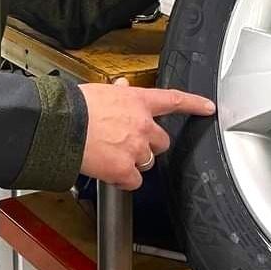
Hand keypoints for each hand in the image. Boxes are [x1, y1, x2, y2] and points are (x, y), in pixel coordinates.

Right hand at [79, 77, 214, 190]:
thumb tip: (122, 88)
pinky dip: (124, 180)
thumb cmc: (75, 106)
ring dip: (135, 161)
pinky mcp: (125, 169)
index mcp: (137, 101)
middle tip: (130, 143)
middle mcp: (142, 124)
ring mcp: (136, 148)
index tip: (208, 108)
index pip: (174, 100)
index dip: (194, 104)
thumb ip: (117, 93)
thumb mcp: (100, 91)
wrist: (62, 125)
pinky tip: (110, 172)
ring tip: (112, 155)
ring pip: (147, 161)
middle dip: (150, 144)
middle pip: (162, 141)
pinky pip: (133, 181)